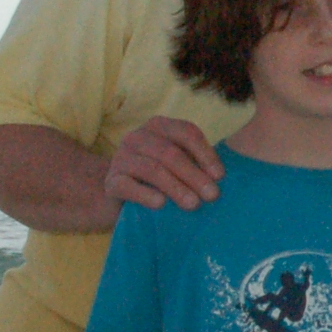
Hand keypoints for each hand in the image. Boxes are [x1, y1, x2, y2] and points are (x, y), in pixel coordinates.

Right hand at [103, 116, 223, 211]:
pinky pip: (128, 186)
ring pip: (152, 169)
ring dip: (176, 187)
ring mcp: (121, 157)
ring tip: (193, 204)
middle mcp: (138, 136)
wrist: (122, 196)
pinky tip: (160, 204)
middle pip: (170, 153)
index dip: (205, 153)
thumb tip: (220, 179)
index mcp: (159, 126)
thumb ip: (197, 164)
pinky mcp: (110, 181)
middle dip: (194, 175)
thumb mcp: (179, 164)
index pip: (186, 133)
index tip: (220, 176)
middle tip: (212, 195)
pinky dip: (145, 195)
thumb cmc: (160, 178)